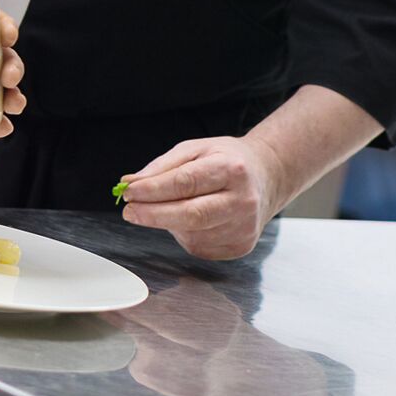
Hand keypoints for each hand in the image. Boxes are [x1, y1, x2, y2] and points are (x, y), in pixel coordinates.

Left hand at [118, 136, 284, 259]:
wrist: (266, 177)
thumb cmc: (227, 160)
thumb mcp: (196, 149)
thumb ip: (163, 166)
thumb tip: (132, 183)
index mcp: (231, 169)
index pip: (186, 182)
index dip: (153, 190)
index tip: (129, 192)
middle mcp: (242, 200)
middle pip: (191, 214)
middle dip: (153, 214)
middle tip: (129, 211)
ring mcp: (243, 227)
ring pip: (191, 233)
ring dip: (168, 223)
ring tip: (164, 208)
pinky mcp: (240, 247)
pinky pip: (199, 246)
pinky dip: (184, 234)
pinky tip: (187, 220)